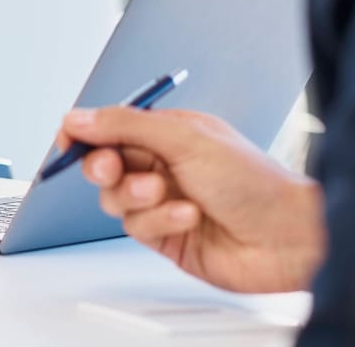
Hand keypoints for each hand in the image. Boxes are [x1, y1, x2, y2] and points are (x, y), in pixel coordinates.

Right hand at [56, 107, 324, 293]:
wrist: (287, 237)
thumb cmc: (254, 181)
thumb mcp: (185, 139)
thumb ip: (126, 125)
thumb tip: (80, 117)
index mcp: (170, 131)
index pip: (112, 126)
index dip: (86, 133)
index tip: (67, 141)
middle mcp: (165, 165)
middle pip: (105, 163)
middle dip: (106, 167)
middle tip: (114, 169)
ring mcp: (164, 202)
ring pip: (116, 199)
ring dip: (138, 197)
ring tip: (167, 194)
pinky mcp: (168, 236)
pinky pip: (137, 228)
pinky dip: (159, 221)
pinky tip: (188, 216)